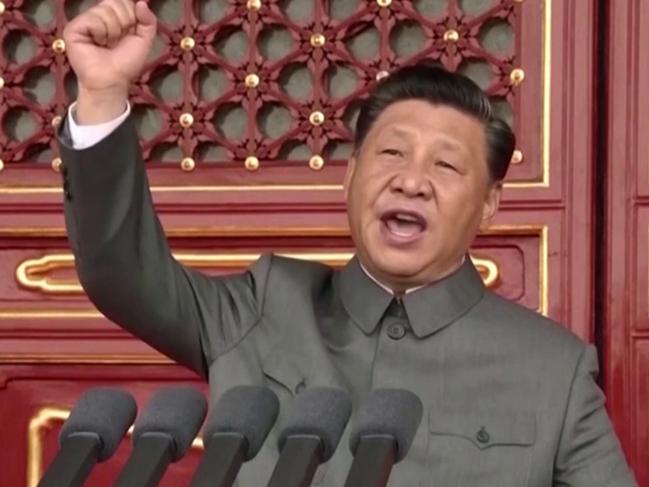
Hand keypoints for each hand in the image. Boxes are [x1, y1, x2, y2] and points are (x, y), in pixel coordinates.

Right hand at [63, 0, 156, 122]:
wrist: (112, 80)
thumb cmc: (126, 63)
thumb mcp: (144, 40)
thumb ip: (148, 21)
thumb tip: (141, 2)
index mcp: (113, 17)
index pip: (124, 2)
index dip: (131, 17)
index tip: (129, 34)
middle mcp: (98, 16)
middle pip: (115, 2)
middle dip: (123, 23)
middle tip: (116, 41)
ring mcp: (85, 21)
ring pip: (105, 10)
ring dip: (112, 31)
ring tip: (106, 44)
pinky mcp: (74, 28)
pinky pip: (93, 19)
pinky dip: (100, 33)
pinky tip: (96, 44)